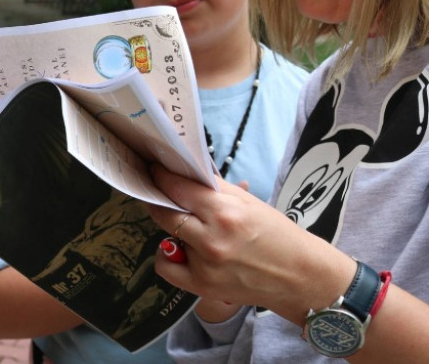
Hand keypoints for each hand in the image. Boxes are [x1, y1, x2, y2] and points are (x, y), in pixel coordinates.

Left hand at [146, 164, 353, 324]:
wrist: (300, 277)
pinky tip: (181, 249)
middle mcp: (212, 241)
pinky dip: (168, 256)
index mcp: (226, 213)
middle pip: (165, 212)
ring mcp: (205, 266)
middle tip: (159, 191)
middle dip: (160, 199)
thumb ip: (214, 188)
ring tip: (187, 225)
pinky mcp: (203, 286)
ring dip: (171, 227)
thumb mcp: (249, 202)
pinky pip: (166, 267)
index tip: (154, 169)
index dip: (162, 176)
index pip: (179, 189)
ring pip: (165, 236)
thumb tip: (183, 171)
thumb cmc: (278, 235)